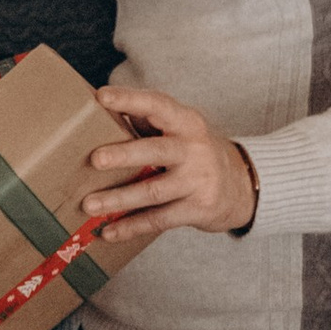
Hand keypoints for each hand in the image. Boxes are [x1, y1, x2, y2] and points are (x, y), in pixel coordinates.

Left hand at [78, 91, 257, 245]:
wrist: (241, 185)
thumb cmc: (194, 153)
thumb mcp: (180, 131)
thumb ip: (148, 123)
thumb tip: (98, 111)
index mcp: (186, 122)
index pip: (158, 105)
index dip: (130, 99)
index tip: (102, 96)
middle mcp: (194, 148)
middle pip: (156, 150)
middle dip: (125, 154)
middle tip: (95, 159)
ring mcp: (198, 180)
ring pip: (153, 190)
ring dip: (119, 198)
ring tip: (89, 205)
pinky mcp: (199, 208)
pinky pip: (160, 219)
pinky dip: (132, 226)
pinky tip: (109, 232)